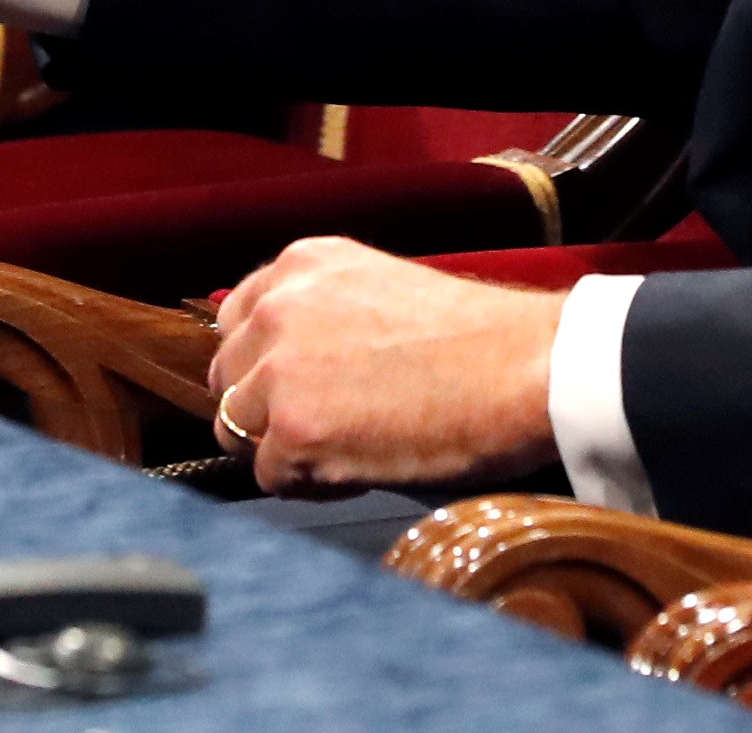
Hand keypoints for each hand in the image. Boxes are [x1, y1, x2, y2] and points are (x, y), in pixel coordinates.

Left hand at [204, 241, 565, 495]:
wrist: (523, 368)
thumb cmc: (473, 337)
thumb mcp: (379, 289)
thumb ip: (320, 315)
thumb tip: (283, 366)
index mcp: (300, 264)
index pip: (235, 323)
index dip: (262, 365)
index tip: (295, 389)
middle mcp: (277, 308)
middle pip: (228, 379)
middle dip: (264, 409)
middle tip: (325, 426)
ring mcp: (279, 370)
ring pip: (237, 431)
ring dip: (282, 449)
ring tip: (346, 449)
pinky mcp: (294, 431)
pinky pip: (271, 478)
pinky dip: (309, 486)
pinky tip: (359, 468)